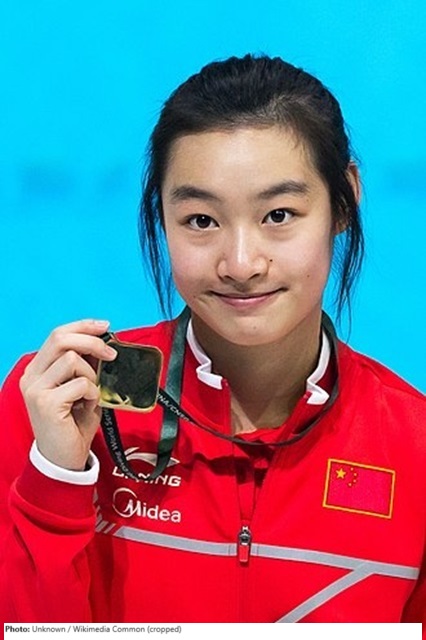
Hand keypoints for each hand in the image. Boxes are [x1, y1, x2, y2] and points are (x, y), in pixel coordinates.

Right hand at [20, 319, 116, 470]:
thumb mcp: (80, 390)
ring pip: (71, 359)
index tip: (105, 326)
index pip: (57, 335)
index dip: (82, 326)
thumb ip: (85, 367)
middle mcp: (31, 376)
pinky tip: (88, 406)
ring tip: (92, 394)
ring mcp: (35, 389)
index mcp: (37, 370)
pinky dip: (92, 392)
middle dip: (91, 341)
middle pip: (60, 339)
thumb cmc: (74, 424)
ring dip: (91, 374)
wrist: (64, 459)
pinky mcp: (46, 403)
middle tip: (111, 354)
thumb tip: (103, 345)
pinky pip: (80, 384)